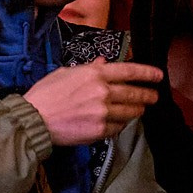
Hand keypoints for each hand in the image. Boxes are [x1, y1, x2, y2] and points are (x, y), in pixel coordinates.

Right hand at [23, 61, 162, 145]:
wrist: (34, 119)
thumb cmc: (46, 94)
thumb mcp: (65, 73)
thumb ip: (89, 68)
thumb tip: (104, 63)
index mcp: (94, 74)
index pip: (129, 71)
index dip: (147, 73)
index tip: (158, 75)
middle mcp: (103, 92)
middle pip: (135, 93)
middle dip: (148, 95)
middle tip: (154, 96)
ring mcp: (103, 112)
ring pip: (131, 112)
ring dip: (138, 110)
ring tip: (140, 110)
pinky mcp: (100, 130)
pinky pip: (119, 127)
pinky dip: (121, 124)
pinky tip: (119, 122)